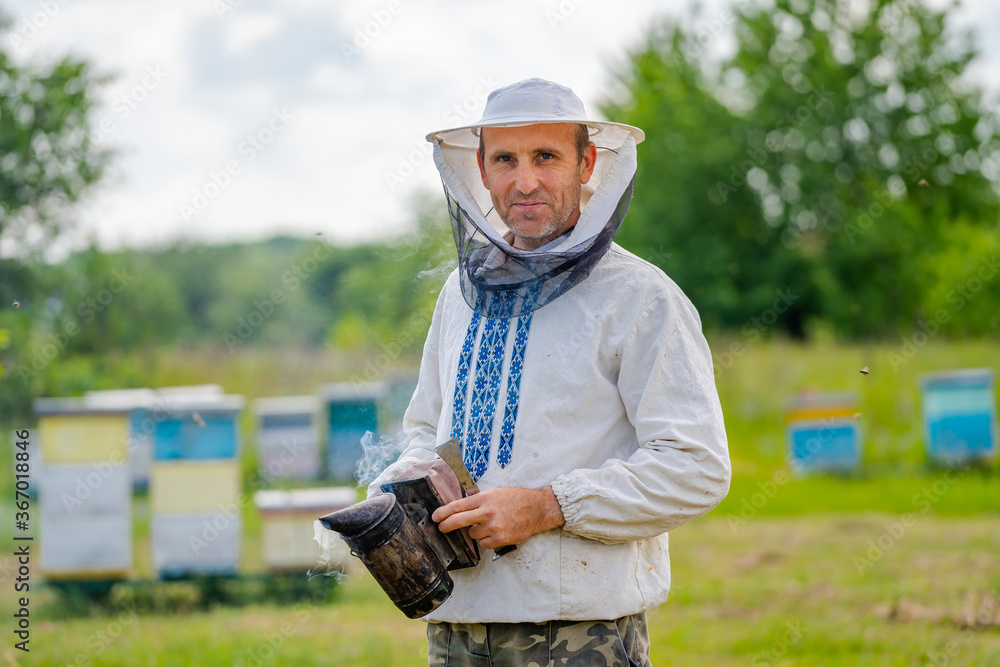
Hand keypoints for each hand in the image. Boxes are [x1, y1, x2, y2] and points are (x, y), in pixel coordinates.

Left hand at [431, 486, 564, 549]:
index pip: (457, 506)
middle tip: (441, 527)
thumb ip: (478, 501)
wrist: (537, 509)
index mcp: (484, 498)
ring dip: (475, 532)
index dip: (443, 512)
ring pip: (472, 534)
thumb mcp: (495, 493)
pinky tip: (495, 532)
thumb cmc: (516, 499)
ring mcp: (493, 527)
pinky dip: (486, 540)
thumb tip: (461, 508)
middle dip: (446, 525)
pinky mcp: (499, 539)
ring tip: (488, 525)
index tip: (435, 516)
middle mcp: (487, 512)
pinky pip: (483, 543)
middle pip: (458, 521)